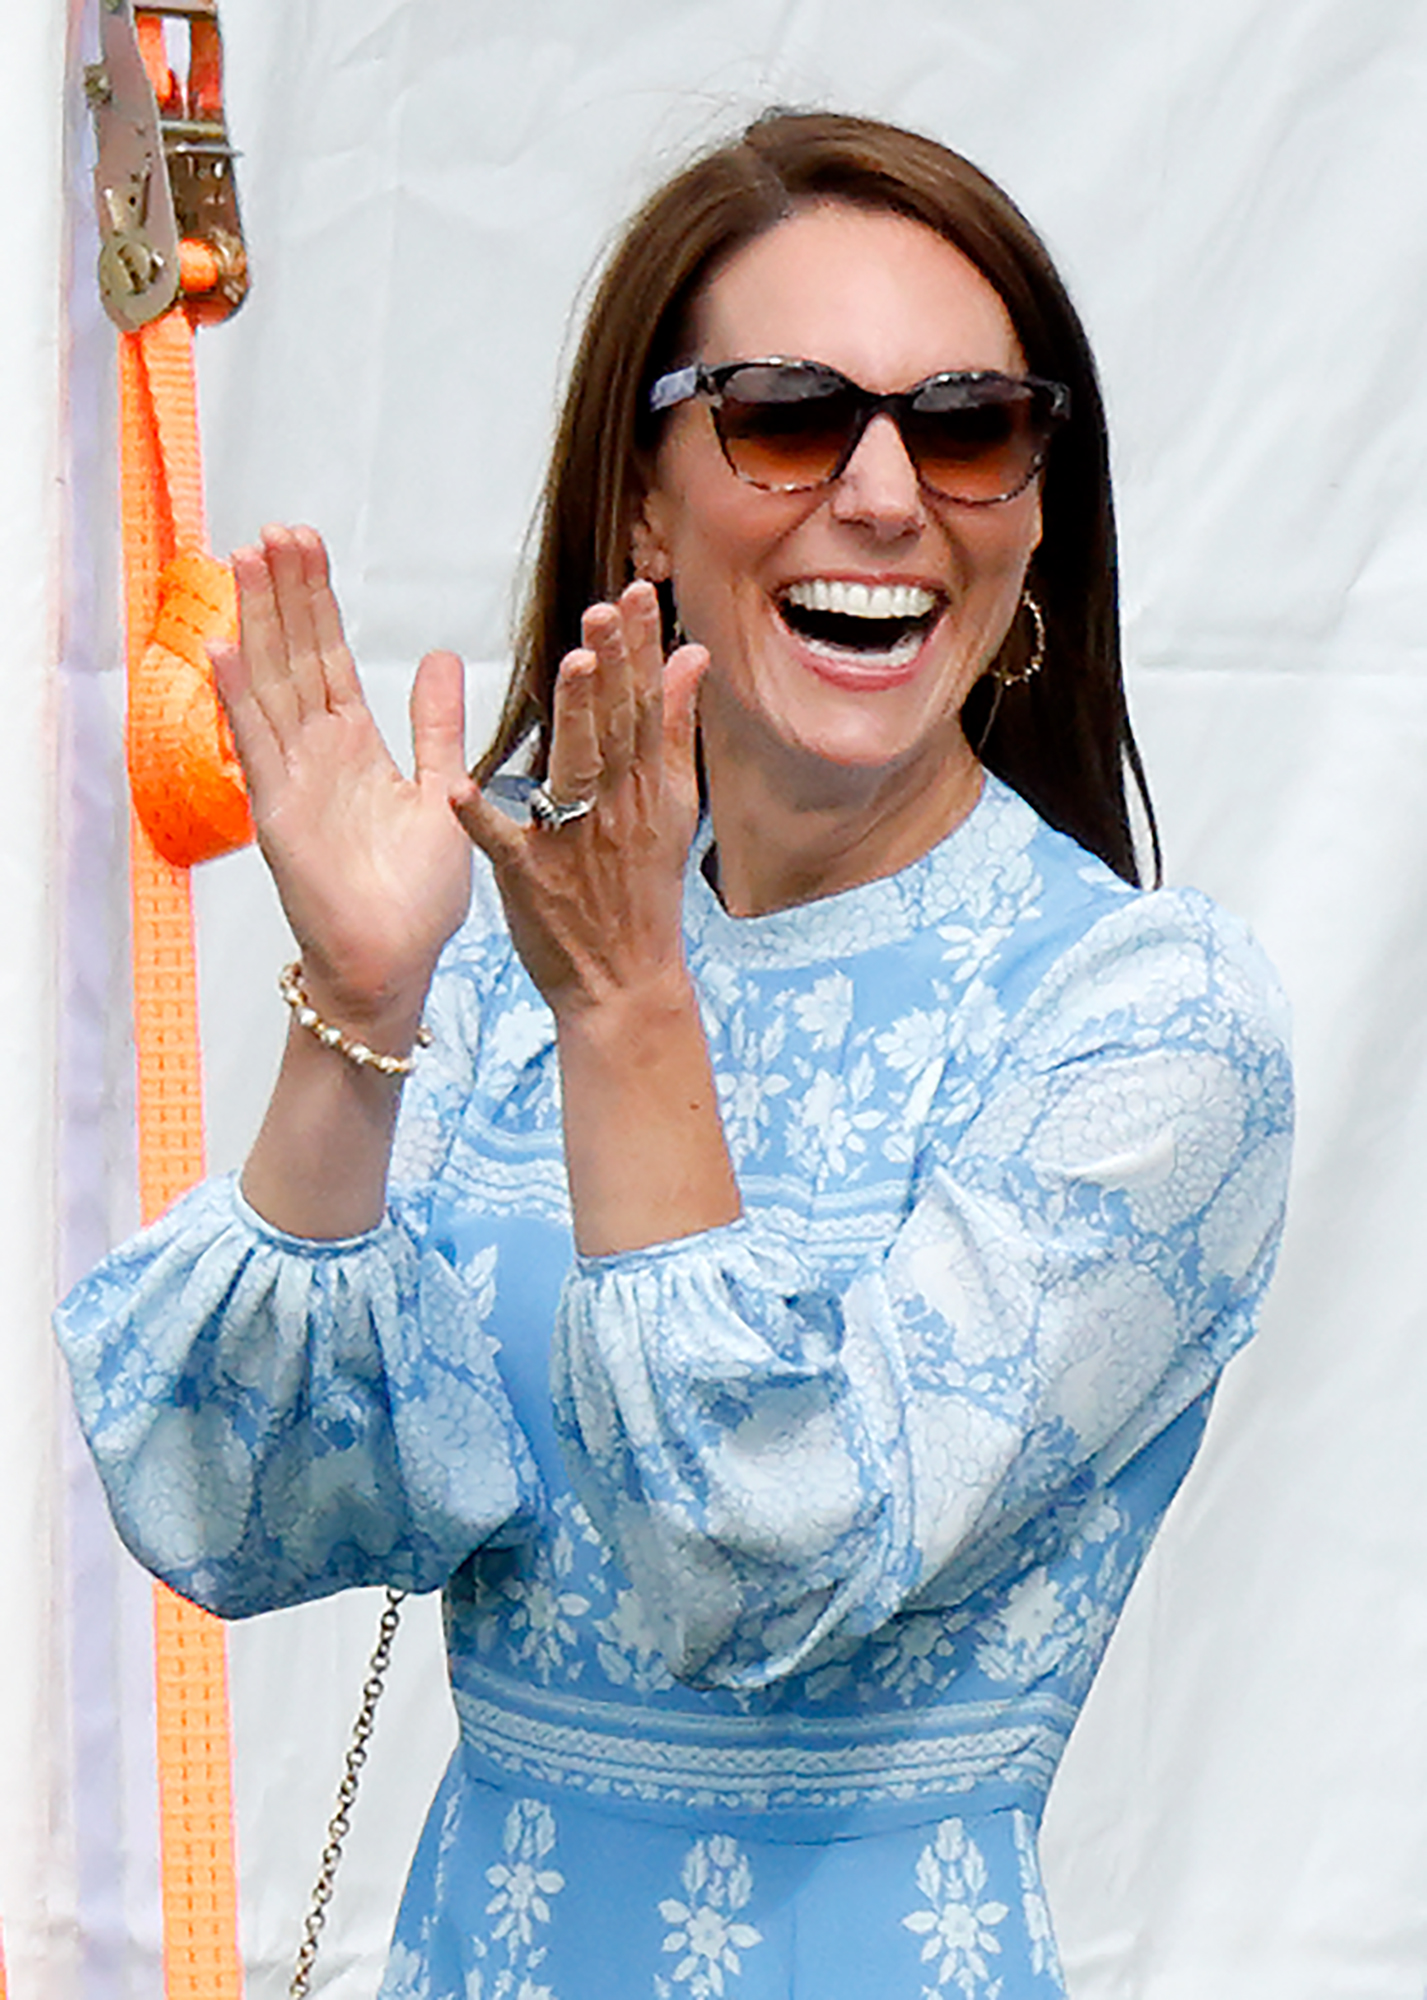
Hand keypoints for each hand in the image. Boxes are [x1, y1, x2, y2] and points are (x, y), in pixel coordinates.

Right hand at [209, 525, 472, 1039]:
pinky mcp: (278, 813)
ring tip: (245, 562)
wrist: (394, 964)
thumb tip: (442, 657)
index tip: (304, 545)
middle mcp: (316, 754)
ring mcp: (291, 779)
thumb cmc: (416, 896)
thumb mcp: (441, 791)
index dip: (315, 603)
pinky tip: (225, 647)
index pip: (329, 658)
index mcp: (355, 747)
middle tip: (274, 531)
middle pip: (292, 657)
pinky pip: (256, 745)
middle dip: (283, 595)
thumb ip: (437, 726)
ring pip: (269, 685)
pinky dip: (238, 697)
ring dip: (256, 624)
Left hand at [452, 580, 707, 1017]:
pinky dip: (481, 820)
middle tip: (603, 611)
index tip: (635, 594)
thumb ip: (674, 728)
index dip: (641, 649)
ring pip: (575, 771)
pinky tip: (457, 790)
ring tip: (570, 666)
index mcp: (645, 787)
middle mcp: (615, 808)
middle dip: (613, 666)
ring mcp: (574, 843)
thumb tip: (693, 656)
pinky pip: (503, 845)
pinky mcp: (531, 881)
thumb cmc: (641, 892)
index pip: (644, 705)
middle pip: (615, 728)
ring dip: (574, 719)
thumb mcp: (672, 808)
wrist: (625, 982)